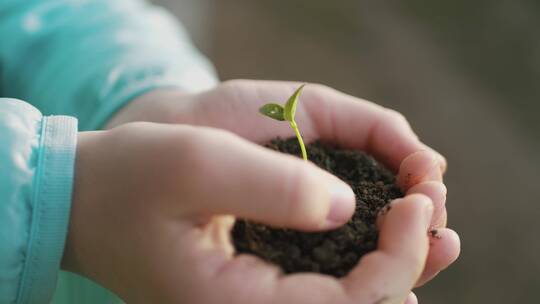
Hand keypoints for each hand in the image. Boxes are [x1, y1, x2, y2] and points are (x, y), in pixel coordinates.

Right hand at [65, 122, 436, 302]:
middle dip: (410, 260)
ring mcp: (254, 300)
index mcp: (238, 303)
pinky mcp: (254, 282)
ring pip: (346, 299)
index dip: (401, 256)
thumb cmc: (130, 178)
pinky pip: (324, 282)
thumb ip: (273, 186)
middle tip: (432, 207)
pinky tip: (382, 230)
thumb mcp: (196, 164)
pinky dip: (362, 257)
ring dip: (394, 261)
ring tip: (423, 219)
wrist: (88, 199)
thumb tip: (347, 206)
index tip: (417, 202)